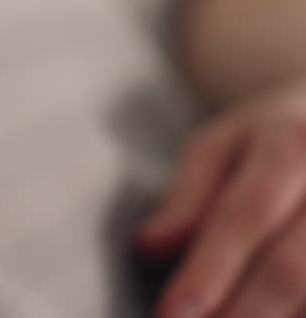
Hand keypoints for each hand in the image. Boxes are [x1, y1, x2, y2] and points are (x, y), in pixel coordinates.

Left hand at [137, 83, 305, 316]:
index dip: (208, 272)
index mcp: (291, 142)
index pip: (244, 216)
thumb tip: (150, 246)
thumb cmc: (271, 139)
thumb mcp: (220, 144)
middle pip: (294, 267)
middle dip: (245, 315)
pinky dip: (303, 315)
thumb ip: (187, 196)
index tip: (172, 316)